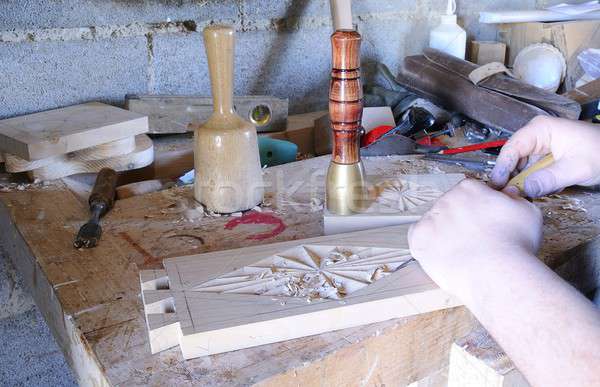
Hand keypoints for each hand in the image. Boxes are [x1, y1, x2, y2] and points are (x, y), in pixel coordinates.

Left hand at [408, 179, 542, 295]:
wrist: (497, 273)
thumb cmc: (515, 244)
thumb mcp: (527, 211)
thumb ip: (513, 198)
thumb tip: (507, 194)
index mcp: (469, 188)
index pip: (469, 193)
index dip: (478, 209)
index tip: (485, 223)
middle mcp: (446, 199)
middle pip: (451, 208)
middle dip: (461, 222)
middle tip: (475, 241)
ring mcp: (430, 219)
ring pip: (435, 224)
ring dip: (445, 235)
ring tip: (463, 252)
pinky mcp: (418, 239)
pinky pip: (419, 239)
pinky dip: (429, 247)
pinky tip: (445, 256)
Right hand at [490, 116, 599, 197]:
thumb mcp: (577, 168)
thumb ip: (550, 179)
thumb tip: (526, 189)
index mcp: (540, 129)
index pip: (512, 148)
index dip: (502, 167)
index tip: (498, 185)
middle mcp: (536, 136)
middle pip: (513, 159)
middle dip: (514, 178)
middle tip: (511, 195)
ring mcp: (540, 148)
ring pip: (522, 168)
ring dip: (527, 182)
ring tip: (533, 192)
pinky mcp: (545, 159)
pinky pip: (532, 173)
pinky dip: (537, 183)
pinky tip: (548, 187)